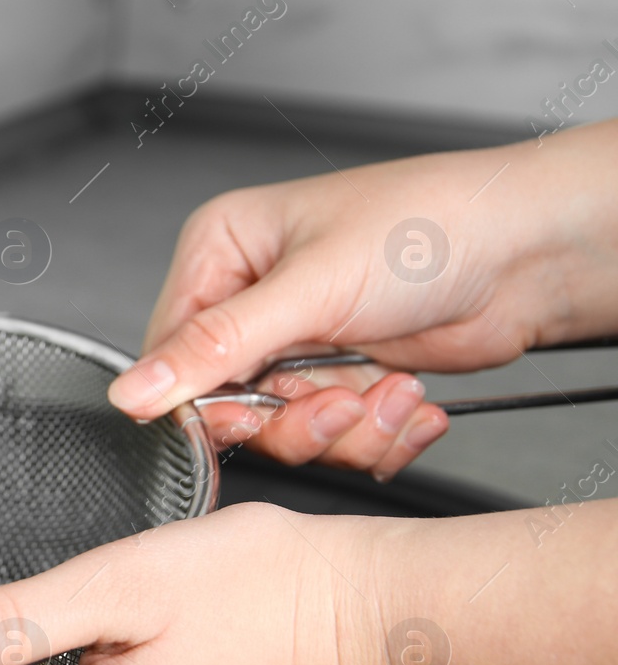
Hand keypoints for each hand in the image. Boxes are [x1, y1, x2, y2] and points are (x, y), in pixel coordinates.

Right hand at [108, 122, 617, 478]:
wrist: (533, 251)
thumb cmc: (432, 227)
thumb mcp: (310, 288)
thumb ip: (214, 348)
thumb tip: (131, 391)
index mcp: (222, 252)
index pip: (170, 352)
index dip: (207, 400)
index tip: (249, 417)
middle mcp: (254, 298)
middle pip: (229, 404)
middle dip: (294, 418)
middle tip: (338, 403)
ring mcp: (301, 341)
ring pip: (283, 429)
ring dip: (345, 428)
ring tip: (388, 395)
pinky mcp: (344, 376)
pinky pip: (332, 437)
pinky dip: (375, 433)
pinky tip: (408, 400)